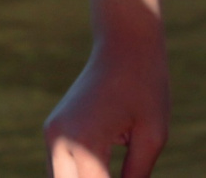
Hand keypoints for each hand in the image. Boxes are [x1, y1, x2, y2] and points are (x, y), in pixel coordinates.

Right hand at [45, 35, 169, 177]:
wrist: (125, 41)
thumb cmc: (146, 86)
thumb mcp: (152, 137)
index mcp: (83, 141)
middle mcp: (59, 140)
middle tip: (117, 177)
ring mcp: (52, 134)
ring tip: (113, 172)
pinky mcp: (54, 131)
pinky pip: (61, 170)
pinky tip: (104, 174)